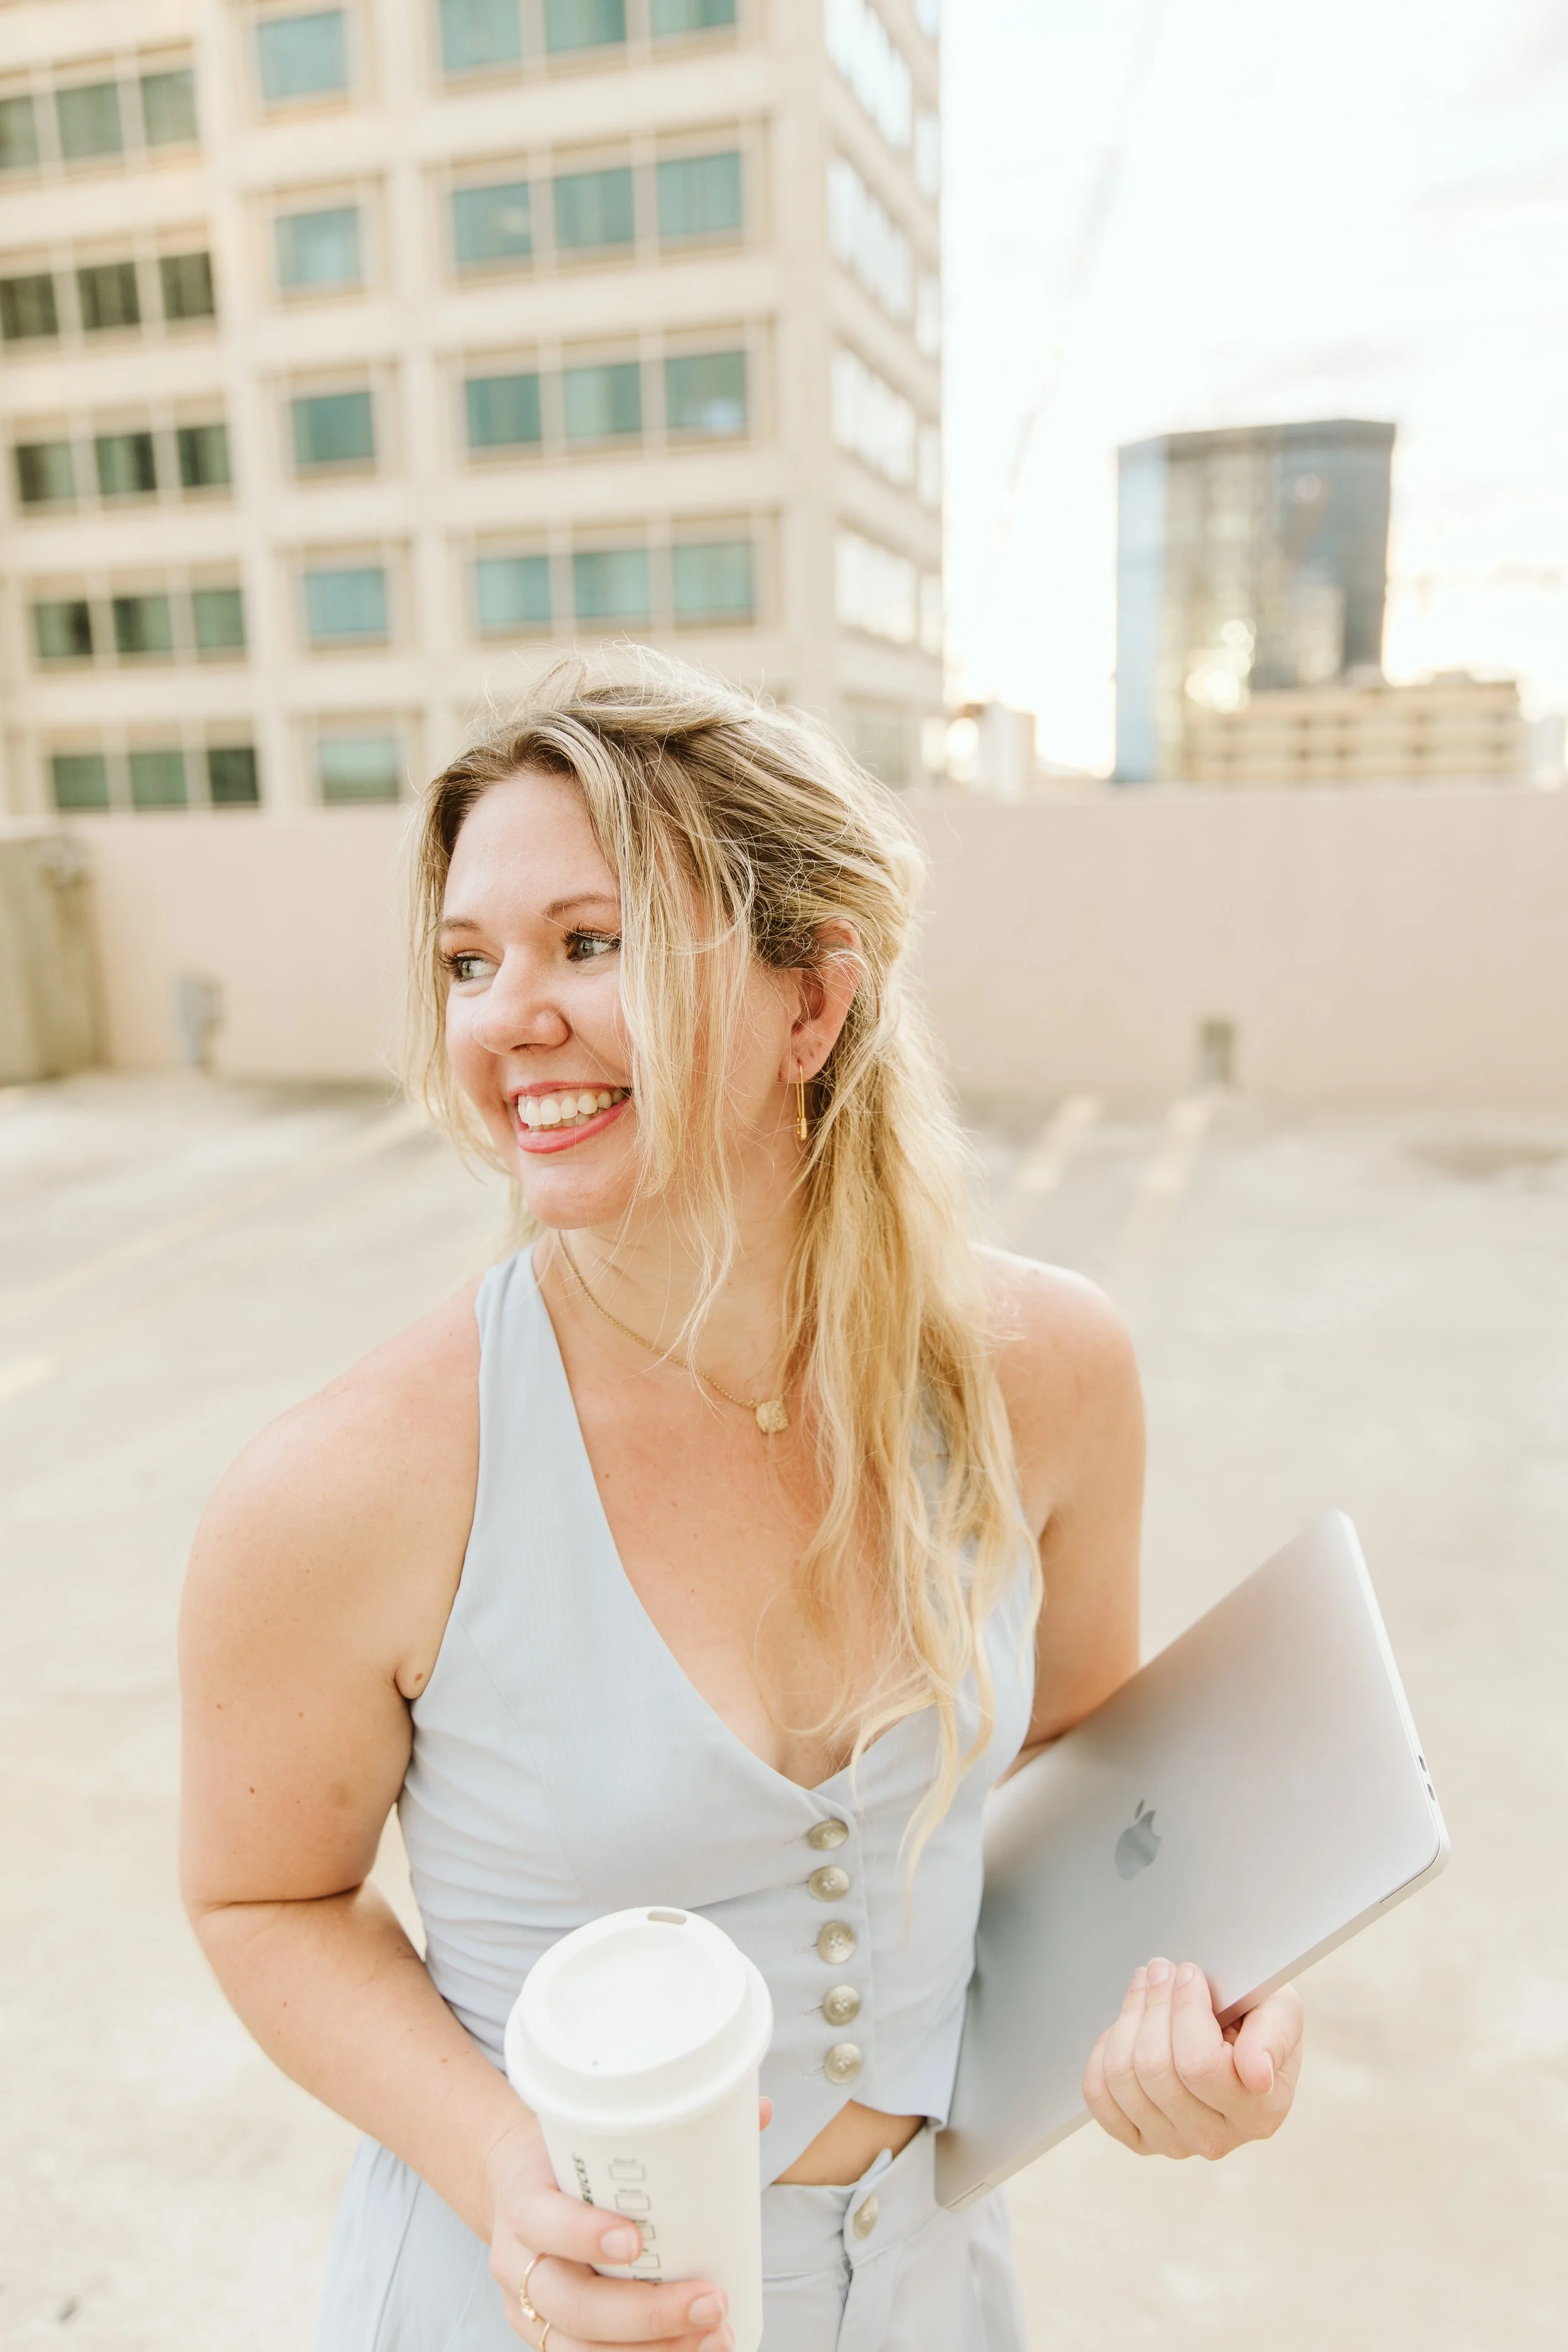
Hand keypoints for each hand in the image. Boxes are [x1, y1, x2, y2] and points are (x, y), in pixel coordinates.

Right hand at [486, 2100, 773, 2348]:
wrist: (519, 2187)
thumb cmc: (568, 2160)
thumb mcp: (593, 2134)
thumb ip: (667, 2127)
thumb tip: (759, 2109)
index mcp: (523, 2197)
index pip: (540, 2218)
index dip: (582, 2234)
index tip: (636, 2240)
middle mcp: (517, 2261)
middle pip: (571, 2302)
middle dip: (646, 2313)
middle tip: (711, 2301)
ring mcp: (530, 2308)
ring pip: (580, 2347)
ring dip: (653, 2351)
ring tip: (715, 2337)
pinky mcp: (547, 2337)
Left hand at [1083, 1958, 1302, 2158]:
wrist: (1236, 2036)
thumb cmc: (1257, 2021)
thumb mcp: (1281, 2012)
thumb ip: (1273, 2037)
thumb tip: (1255, 2074)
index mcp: (1259, 2113)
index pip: (1199, 2064)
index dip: (1185, 2008)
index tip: (1189, 1972)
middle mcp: (1217, 2139)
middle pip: (1155, 2070)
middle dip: (1154, 2005)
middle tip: (1162, 1970)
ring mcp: (1175, 2144)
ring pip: (1123, 2079)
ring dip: (1127, 2019)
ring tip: (1145, 1989)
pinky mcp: (1140, 2139)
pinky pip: (1100, 2098)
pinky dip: (1103, 2055)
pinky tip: (1126, 2031)